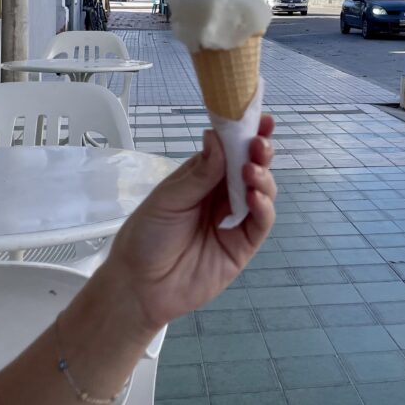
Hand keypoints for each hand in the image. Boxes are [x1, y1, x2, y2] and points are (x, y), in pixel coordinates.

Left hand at [97, 115, 276, 335]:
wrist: (139, 286)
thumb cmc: (147, 236)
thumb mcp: (169, 199)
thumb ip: (199, 173)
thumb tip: (216, 136)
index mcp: (204, 176)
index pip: (231, 149)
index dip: (246, 133)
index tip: (262, 118)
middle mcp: (224, 194)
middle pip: (251, 166)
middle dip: (260, 151)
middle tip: (259, 142)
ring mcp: (236, 219)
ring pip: (262, 191)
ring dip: (262, 177)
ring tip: (251, 171)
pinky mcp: (243, 245)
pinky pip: (261, 222)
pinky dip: (264, 207)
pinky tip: (256, 197)